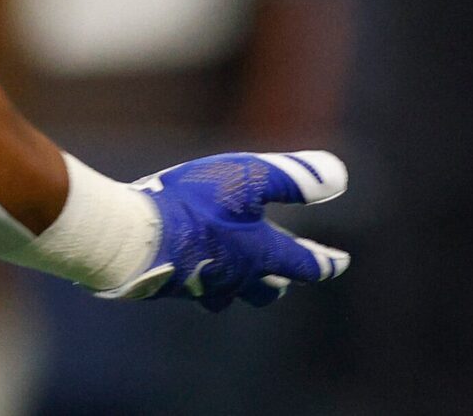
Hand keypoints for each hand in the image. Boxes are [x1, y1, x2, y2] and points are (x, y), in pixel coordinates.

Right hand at [100, 150, 349, 310]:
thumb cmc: (195, 204)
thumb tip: (339, 177)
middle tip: (287, 277)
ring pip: (228, 296)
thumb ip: (294, 178)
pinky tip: (192, 265)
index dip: (325, 263)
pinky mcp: (169, 284)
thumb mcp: (250, 178)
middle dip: (279, 282)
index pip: (303, 265)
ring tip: (238, 277)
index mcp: (259, 253)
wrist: (131, 236)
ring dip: (239, 287)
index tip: (341, 263)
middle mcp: (233, 277)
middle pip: (266, 292)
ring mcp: (200, 285)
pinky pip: (194, 287)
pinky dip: (203, 278)